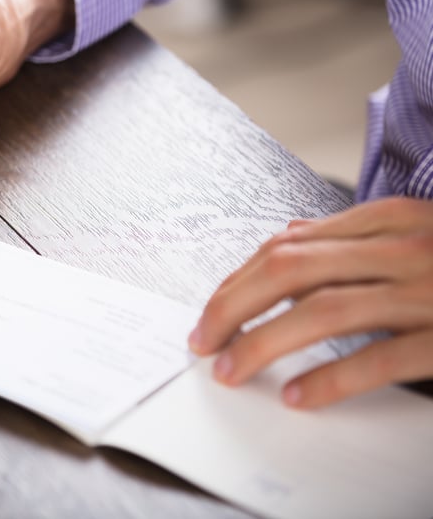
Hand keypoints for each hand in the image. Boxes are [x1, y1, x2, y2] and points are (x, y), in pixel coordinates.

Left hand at [188, 197, 432, 407]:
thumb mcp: (417, 235)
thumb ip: (357, 238)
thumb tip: (291, 240)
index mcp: (391, 220)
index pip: (288, 246)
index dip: (237, 281)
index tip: (209, 313)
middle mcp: (403, 248)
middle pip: (290, 270)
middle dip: (232, 307)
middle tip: (203, 341)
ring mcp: (427, 291)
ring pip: (322, 310)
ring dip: (262, 343)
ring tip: (230, 370)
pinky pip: (378, 358)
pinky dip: (330, 378)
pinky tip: (296, 394)